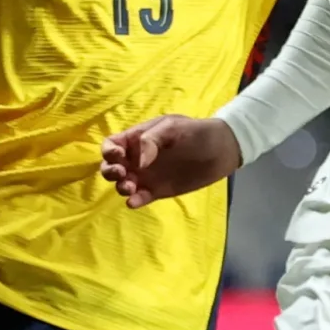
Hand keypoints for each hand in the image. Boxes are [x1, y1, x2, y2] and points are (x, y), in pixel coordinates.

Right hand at [100, 115, 243, 208]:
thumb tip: (139, 162)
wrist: (221, 150)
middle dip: (109, 171)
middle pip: (110, 166)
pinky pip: (139, 198)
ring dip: (121, 187)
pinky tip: (135, 202)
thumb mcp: (173, 127)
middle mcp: (137, 158)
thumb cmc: (196, 132)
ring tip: (131, 188)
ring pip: (122, 184)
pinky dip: (134, 201)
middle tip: (122, 174)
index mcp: (137, 139)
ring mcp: (146, 176)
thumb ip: (152, 139)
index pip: (111, 145)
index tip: (118, 156)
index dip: (108, 151)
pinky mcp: (156, 191)